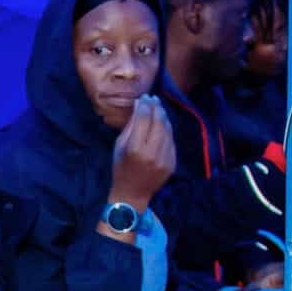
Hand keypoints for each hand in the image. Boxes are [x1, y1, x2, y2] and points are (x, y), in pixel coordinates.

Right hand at [108, 95, 175, 213]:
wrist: (133, 193)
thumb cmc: (120, 168)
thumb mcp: (119, 146)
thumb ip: (131, 126)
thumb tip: (140, 105)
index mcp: (136, 148)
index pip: (144, 119)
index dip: (145, 105)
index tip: (144, 97)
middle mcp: (152, 153)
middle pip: (159, 122)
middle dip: (156, 108)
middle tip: (154, 99)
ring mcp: (165, 159)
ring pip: (168, 130)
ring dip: (164, 117)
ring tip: (159, 109)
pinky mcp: (172, 163)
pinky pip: (171, 141)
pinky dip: (167, 131)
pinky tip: (163, 125)